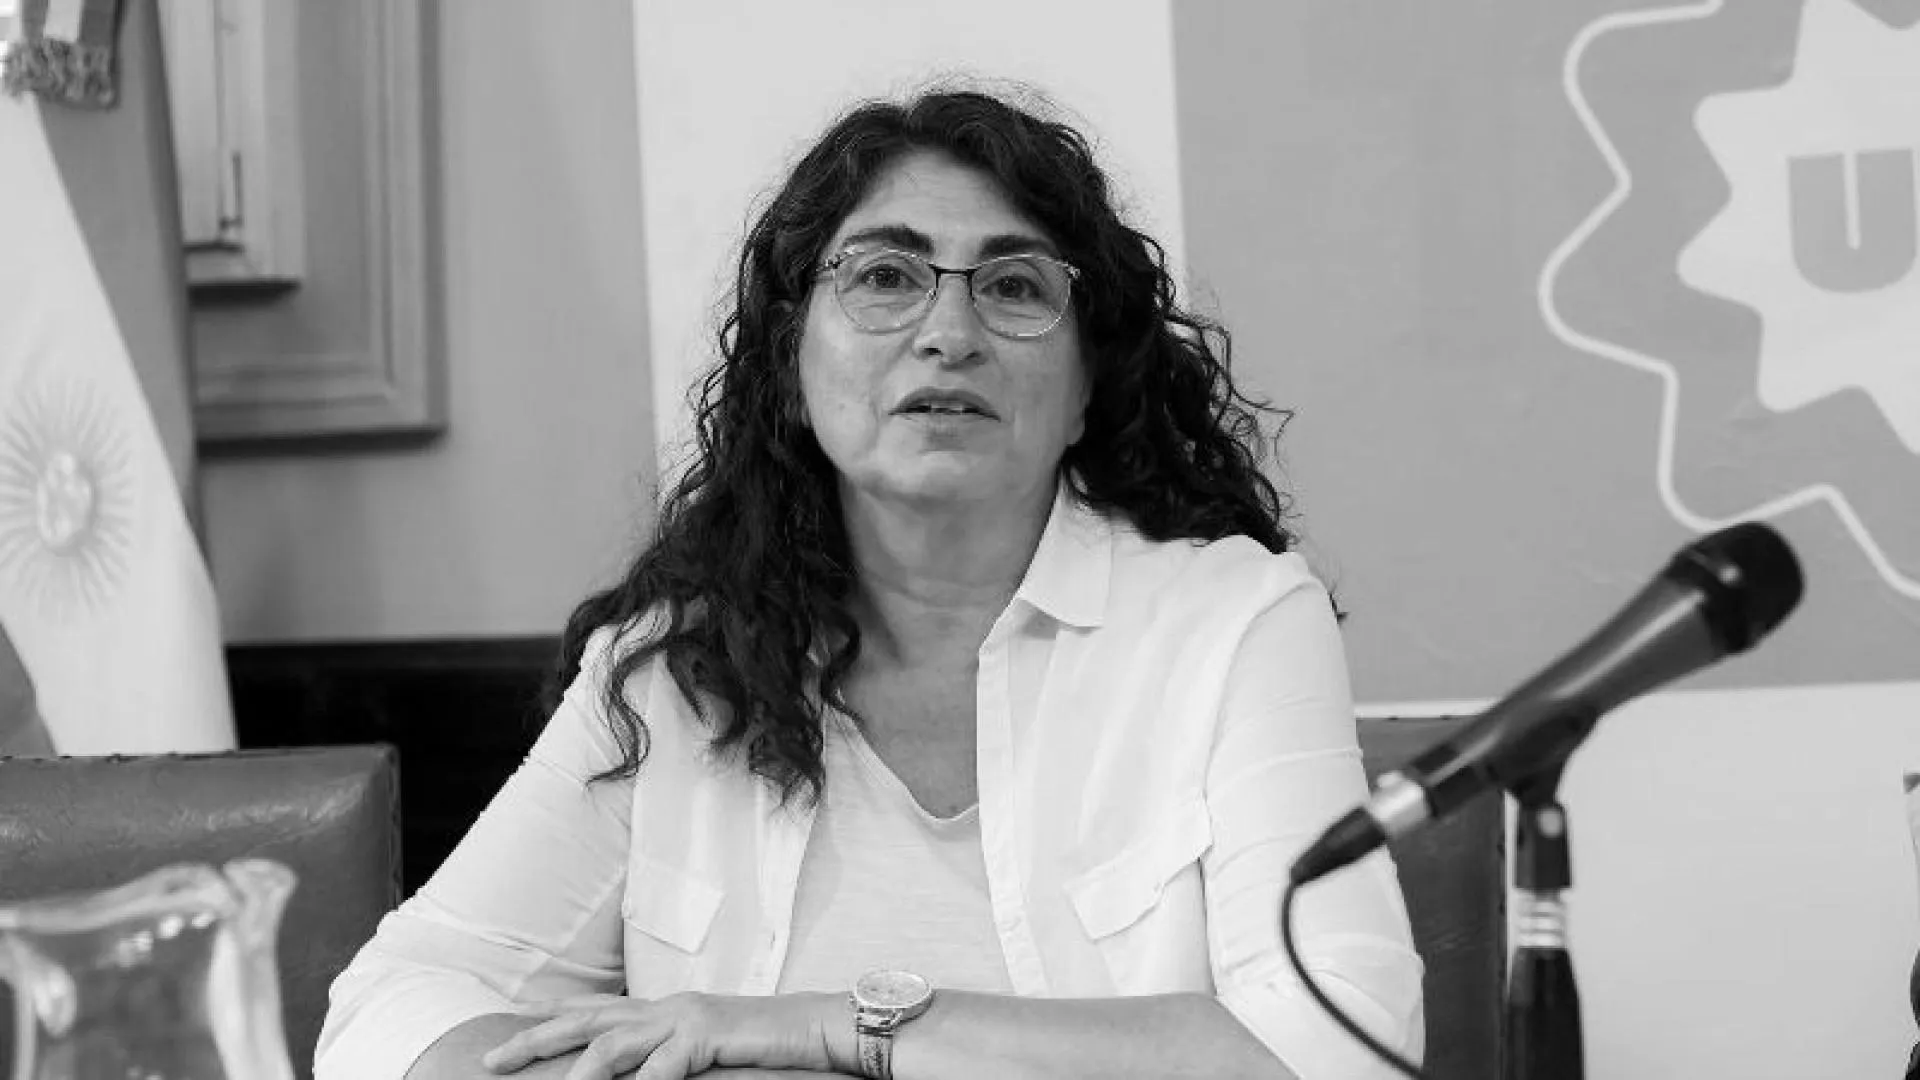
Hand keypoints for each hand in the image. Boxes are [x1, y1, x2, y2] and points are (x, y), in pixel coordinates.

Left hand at [481, 992, 841, 1079]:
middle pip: (587, 1018)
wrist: (817, 1026)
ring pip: (613, 1042)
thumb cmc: (766, 1046)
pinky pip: (663, 1064)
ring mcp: (685, 1016)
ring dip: (579, 1071)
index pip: (596, 1006)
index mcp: (665, 1008)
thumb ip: (673, 1058)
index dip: (552, 1013)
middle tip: (494, 1059)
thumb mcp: (709, 1051)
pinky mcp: (708, 1033)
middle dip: (536, 1038)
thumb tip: (646, 1075)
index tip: (514, 1022)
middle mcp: (667, 1006)